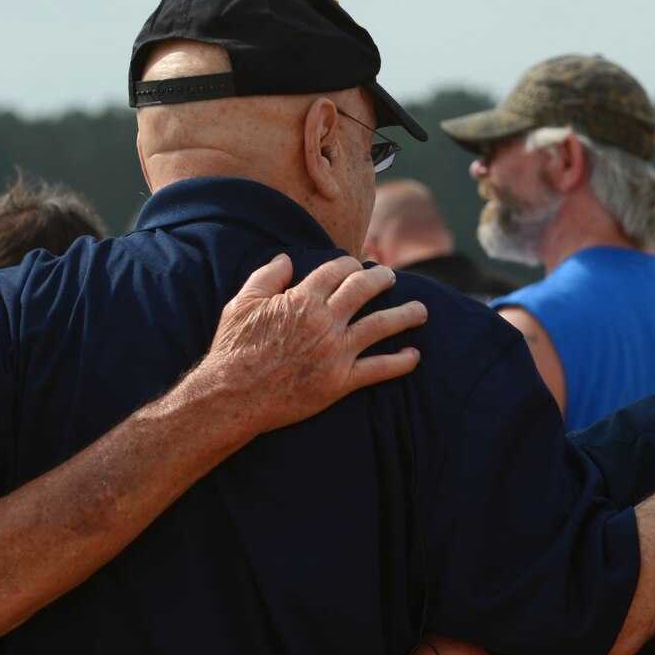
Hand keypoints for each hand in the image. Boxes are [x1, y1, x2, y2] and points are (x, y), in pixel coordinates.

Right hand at [187, 254, 425, 436]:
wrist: (234, 394)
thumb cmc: (234, 349)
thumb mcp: (242, 303)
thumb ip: (267, 276)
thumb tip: (285, 259)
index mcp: (302, 298)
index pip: (337, 271)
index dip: (350, 264)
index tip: (357, 265)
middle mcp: (326, 321)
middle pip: (364, 290)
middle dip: (382, 279)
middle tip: (391, 277)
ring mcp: (336, 352)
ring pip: (381, 325)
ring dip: (405, 316)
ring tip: (421, 311)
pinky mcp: (340, 381)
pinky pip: (379, 369)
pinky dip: (400, 362)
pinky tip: (414, 356)